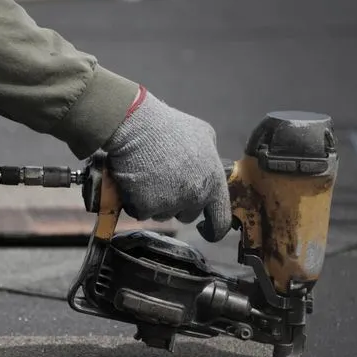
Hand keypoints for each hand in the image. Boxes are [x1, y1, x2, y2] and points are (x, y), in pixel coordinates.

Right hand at [99, 88, 231, 240]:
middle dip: (177, 204)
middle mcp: (194, 197)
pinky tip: (135, 182)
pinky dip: (136, 202)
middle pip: (187, 215)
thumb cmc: (170, 126)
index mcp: (213, 183)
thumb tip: (208, 168)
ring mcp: (170, 204)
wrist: (136, 126)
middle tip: (165, 181)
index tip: (204, 228)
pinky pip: (141, 212)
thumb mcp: (204, 134)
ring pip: (163, 215)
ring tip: (148, 176)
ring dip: (156, 203)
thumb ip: (211, 158)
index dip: (213, 229)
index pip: (221, 220)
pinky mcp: (146, 207)